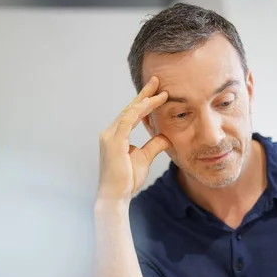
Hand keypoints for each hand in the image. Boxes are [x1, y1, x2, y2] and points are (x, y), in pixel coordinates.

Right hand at [97, 76, 169, 202]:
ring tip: (159, 90)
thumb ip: (154, 145)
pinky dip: (139, 110)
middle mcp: (110, 132)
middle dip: (144, 94)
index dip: (145, 102)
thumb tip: (166, 135)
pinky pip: (127, 120)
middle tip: (157, 80)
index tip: (158, 92)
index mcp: (116, 136)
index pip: (132, 114)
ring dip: (145, 100)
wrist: (116, 196)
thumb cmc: (127, 180)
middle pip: (130, 108)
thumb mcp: (145, 158)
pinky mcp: (113, 141)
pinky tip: (151, 103)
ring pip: (130, 112)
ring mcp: (110, 136)